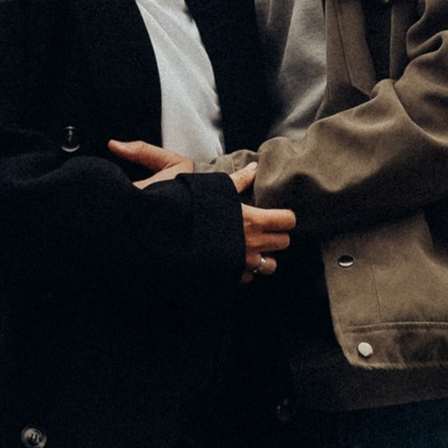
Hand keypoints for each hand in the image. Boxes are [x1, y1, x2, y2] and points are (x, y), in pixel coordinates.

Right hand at [110, 142, 294, 276]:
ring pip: (269, 266)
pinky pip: (245, 278)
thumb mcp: (211, 187)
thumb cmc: (185, 207)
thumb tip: (254, 168)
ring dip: (263, 257)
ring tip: (250, 247)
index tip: (277, 214)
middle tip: (262, 228)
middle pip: (283, 243)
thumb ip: (236, 181)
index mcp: (251, 219)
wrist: (160, 236)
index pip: (287, 220)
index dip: (284, 216)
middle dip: (276, 236)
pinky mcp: (225, 279)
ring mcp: (239, 265)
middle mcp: (250, 244)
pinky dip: (243, 271)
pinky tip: (231, 261)